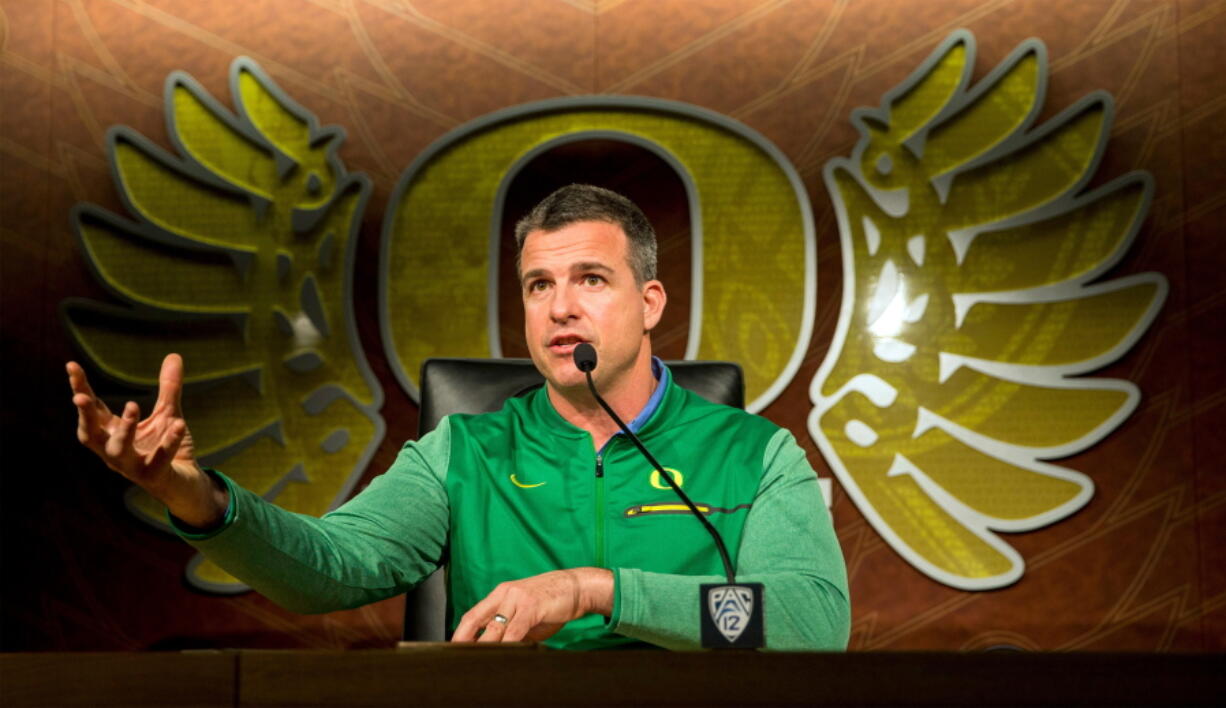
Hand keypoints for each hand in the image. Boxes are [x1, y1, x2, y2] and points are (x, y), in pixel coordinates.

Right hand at [67, 353, 226, 526]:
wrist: (185, 484)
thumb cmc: (166, 448)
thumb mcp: (167, 413)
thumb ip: (168, 388)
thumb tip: (174, 355)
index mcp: (111, 434)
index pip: (91, 410)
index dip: (80, 389)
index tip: (71, 366)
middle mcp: (114, 452)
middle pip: (90, 435)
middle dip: (84, 416)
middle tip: (80, 397)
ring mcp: (132, 467)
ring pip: (118, 451)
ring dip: (123, 428)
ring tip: (133, 405)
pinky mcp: (154, 477)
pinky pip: (158, 460)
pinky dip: (167, 442)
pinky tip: (179, 424)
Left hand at [451, 568, 613, 642]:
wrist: (577, 587)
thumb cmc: (551, 603)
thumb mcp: (525, 615)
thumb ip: (510, 629)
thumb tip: (498, 649)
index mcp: (500, 594)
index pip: (473, 614)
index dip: (460, 633)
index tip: (452, 649)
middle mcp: (505, 593)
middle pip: (476, 619)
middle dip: (465, 641)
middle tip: (457, 658)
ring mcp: (518, 598)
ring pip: (494, 627)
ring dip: (484, 646)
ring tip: (475, 661)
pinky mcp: (532, 606)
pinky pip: (515, 629)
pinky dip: (507, 644)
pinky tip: (503, 654)